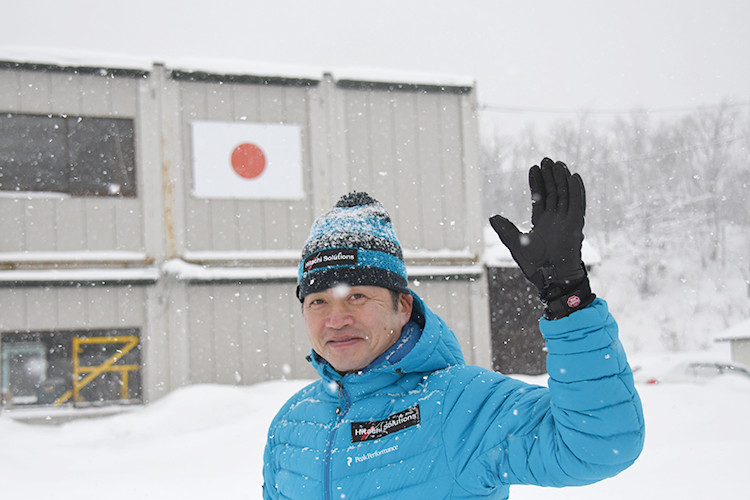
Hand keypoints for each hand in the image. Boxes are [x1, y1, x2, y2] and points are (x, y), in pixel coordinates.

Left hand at [489, 158, 594, 318]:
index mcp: (542, 223)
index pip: (540, 198)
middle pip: (553, 192)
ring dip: (562, 179)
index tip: (534, 168)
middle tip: (546, 160)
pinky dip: (576, 190)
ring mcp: (566, 221)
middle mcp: (555, 220)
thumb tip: (493, 216)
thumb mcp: (515, 244)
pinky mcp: (576, 225)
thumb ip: (505, 230)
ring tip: (557, 163)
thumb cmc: (534, 266)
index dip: (537, 183)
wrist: (551, 278)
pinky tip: (574, 176)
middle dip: (550, 177)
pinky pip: (578, 204)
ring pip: (565, 195)